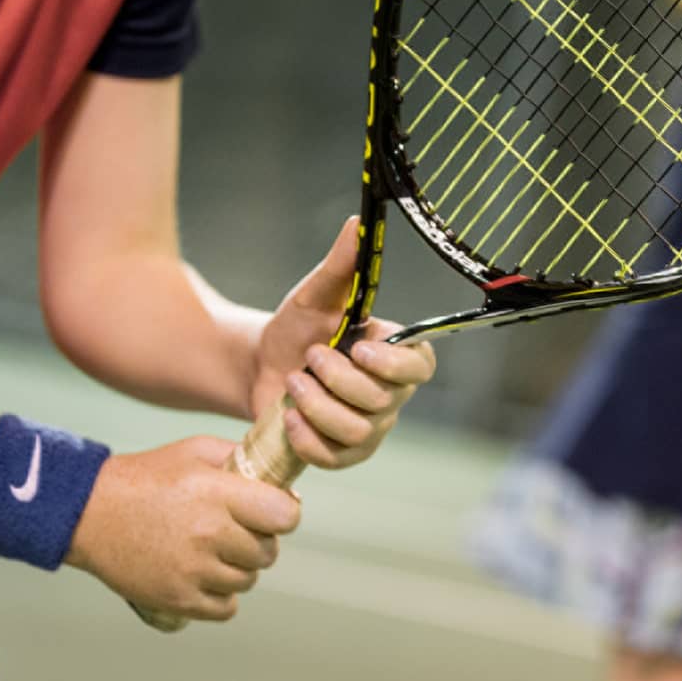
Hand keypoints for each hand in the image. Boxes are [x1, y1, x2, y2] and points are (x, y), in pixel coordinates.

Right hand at [66, 437, 300, 620]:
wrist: (88, 511)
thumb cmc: (147, 477)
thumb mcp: (195, 452)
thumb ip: (242, 458)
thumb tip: (286, 486)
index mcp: (218, 494)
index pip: (285, 516)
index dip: (283, 514)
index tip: (270, 512)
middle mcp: (209, 533)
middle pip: (268, 552)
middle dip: (258, 541)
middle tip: (234, 531)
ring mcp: (193, 570)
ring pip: (247, 580)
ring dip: (237, 568)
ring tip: (211, 551)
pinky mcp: (177, 599)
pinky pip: (226, 608)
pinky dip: (220, 596)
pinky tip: (204, 576)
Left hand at [251, 218, 436, 468]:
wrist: (260, 366)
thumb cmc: (296, 328)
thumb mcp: (315, 294)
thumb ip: (341, 264)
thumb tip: (358, 223)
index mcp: (393, 354)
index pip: (420, 366)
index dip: (395, 364)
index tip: (360, 349)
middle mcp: (389, 395)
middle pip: (383, 401)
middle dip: (337, 380)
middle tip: (309, 358)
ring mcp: (368, 428)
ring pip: (358, 432)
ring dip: (317, 406)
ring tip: (293, 382)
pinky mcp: (342, 454)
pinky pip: (336, 458)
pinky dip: (308, 439)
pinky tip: (288, 418)